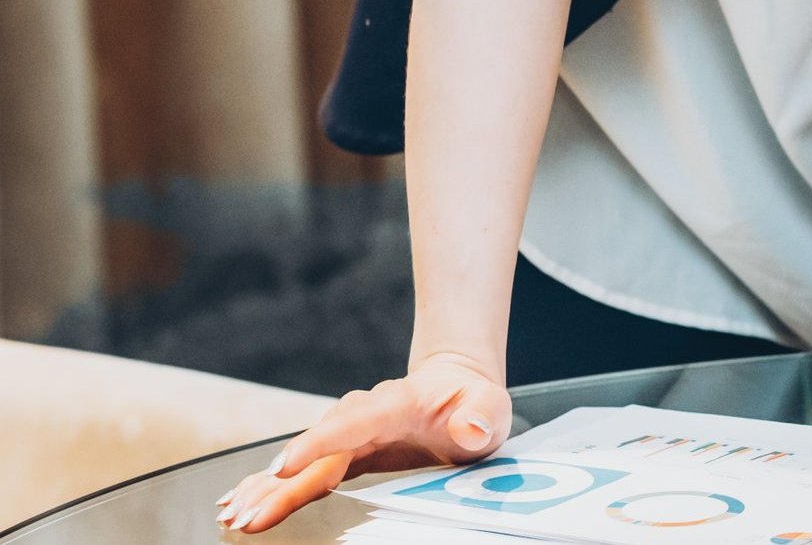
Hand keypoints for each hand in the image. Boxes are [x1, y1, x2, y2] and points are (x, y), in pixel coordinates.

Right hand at [217, 351, 509, 533]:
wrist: (455, 385)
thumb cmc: (472, 400)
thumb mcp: (489, 407)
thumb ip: (481, 416)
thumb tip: (470, 429)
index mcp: (394, 404)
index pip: (352, 423)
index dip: (318, 444)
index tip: (285, 465)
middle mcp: (361, 417)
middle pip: (316, 451)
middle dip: (279, 483)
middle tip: (247, 514)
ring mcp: (347, 434)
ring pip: (302, 463)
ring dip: (266, 488)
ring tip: (233, 514)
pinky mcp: (341, 452)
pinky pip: (302, 472)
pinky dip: (270, 487)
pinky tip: (239, 502)